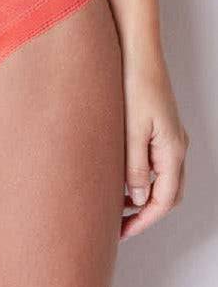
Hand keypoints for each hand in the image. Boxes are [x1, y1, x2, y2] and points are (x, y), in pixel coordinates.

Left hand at [121, 56, 187, 239]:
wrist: (137, 54)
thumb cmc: (134, 86)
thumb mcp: (131, 131)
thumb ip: (134, 167)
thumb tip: (136, 198)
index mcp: (172, 151)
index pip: (163, 200)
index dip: (143, 220)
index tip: (122, 233)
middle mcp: (175, 147)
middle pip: (165, 194)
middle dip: (142, 213)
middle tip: (116, 225)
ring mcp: (169, 138)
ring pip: (160, 179)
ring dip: (140, 195)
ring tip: (112, 205)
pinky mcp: (157, 128)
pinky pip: (153, 163)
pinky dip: (138, 177)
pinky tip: (116, 178)